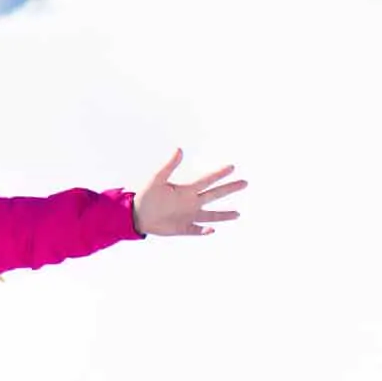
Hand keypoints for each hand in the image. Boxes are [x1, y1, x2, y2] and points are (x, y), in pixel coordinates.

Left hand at [131, 149, 246, 236]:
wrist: (136, 214)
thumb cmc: (146, 196)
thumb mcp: (157, 179)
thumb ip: (169, 166)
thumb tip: (179, 149)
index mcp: (186, 190)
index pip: (206, 181)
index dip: (219, 174)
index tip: (232, 167)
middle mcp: (191, 202)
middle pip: (214, 195)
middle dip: (229, 189)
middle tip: (245, 183)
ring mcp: (189, 216)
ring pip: (211, 216)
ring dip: (223, 215)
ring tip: (238, 214)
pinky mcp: (183, 228)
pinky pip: (197, 230)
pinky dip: (204, 231)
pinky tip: (212, 230)